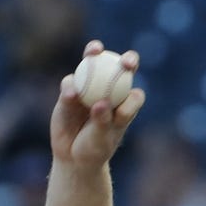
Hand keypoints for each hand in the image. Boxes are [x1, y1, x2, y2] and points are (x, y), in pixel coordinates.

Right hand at [50, 40, 144, 168]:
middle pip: (119, 72)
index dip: (136, 94)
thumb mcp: (101, 140)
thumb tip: (102, 102)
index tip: (131, 96)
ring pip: (92, 67)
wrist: (72, 155)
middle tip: (127, 61)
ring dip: (93, 54)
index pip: (134, 95)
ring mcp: (88, 90)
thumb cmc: (94, 149)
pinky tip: (71, 92)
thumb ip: (102, 121)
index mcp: (124, 107)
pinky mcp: (69, 92)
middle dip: (127, 60)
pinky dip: (71, 85)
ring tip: (95, 50)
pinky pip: (70, 83)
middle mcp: (109, 94)